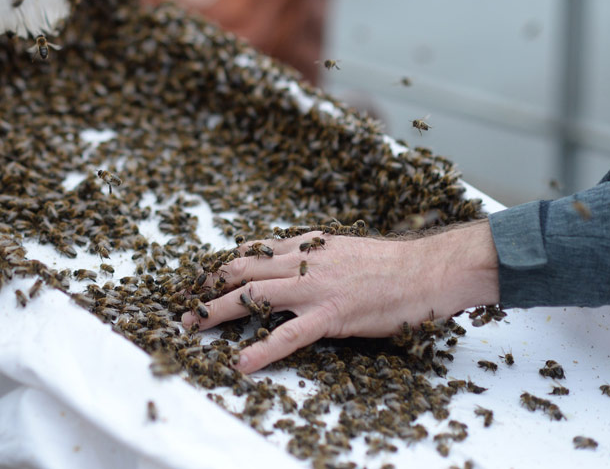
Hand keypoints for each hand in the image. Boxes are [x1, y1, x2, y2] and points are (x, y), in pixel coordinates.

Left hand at [182, 220, 498, 373]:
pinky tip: (241, 363)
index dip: (221, 266)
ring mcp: (314, 288)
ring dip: (216, 311)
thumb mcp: (343, 249)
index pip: (250, 252)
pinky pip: (289, 335)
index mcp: (305, 246)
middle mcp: (302, 261)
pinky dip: (261, 349)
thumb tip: (287, 261)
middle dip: (206, 286)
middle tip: (182, 303)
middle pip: (240, 270)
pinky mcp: (331, 315)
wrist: (427, 269)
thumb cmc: (391, 264)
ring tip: (190, 328)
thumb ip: (313, 255)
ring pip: (253, 296)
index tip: (200, 278)